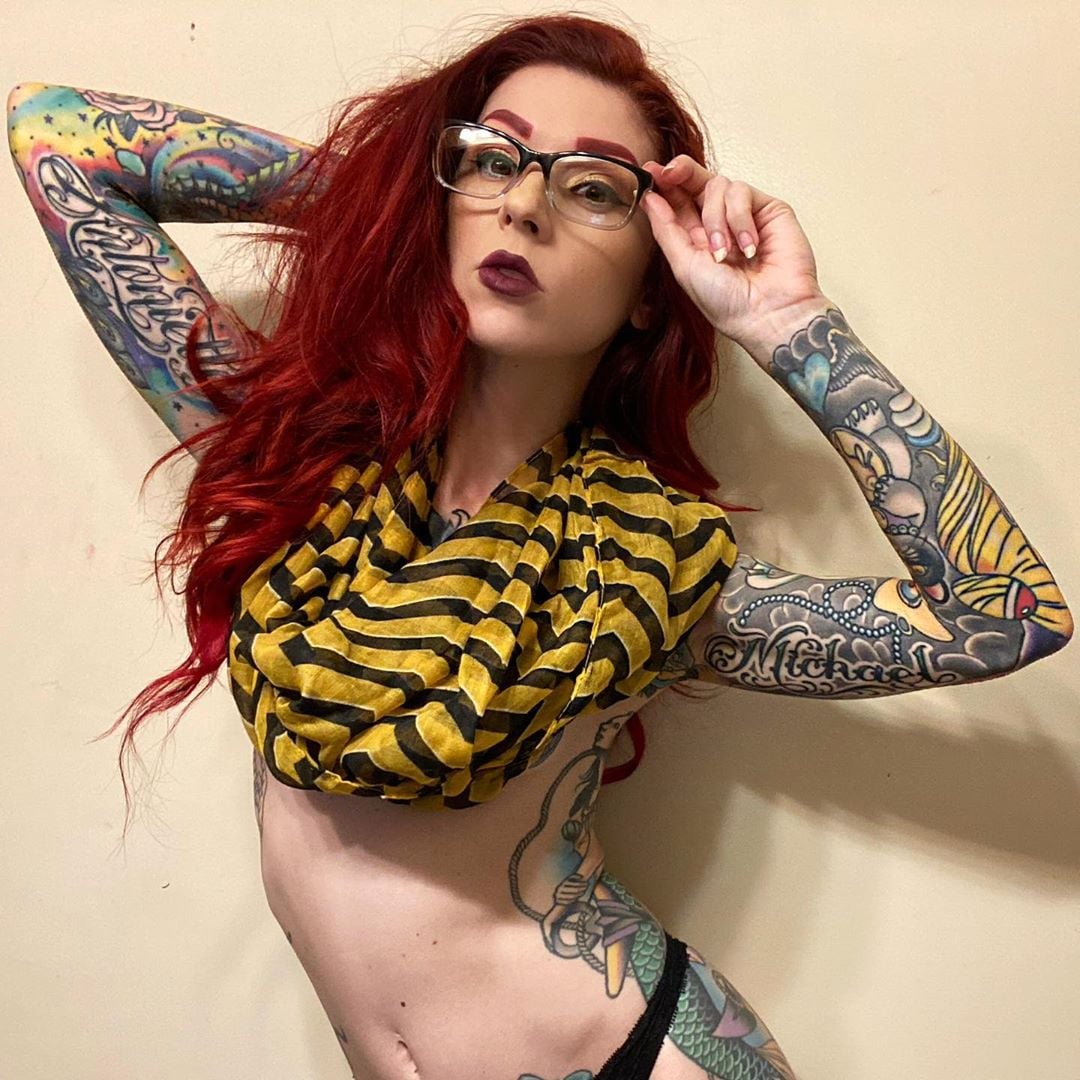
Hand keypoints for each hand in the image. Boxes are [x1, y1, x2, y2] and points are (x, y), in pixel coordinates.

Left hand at [639, 156, 827, 345]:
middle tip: (670, 172)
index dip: (665, 184)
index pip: (679, 201)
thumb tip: (649, 199)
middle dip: (682, 174)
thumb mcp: (684, 267)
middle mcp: (720, 223)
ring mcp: (744, 215)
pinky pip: (743, 192)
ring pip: (718, 186)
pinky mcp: (768, 209)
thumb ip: (666, 230)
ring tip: (725, 253)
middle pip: (697, 181)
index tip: (651, 173)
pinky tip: (748, 247)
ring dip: (716, 219)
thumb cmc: (728, 303)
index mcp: (696, 238)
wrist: (768, 314)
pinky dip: (740, 219)